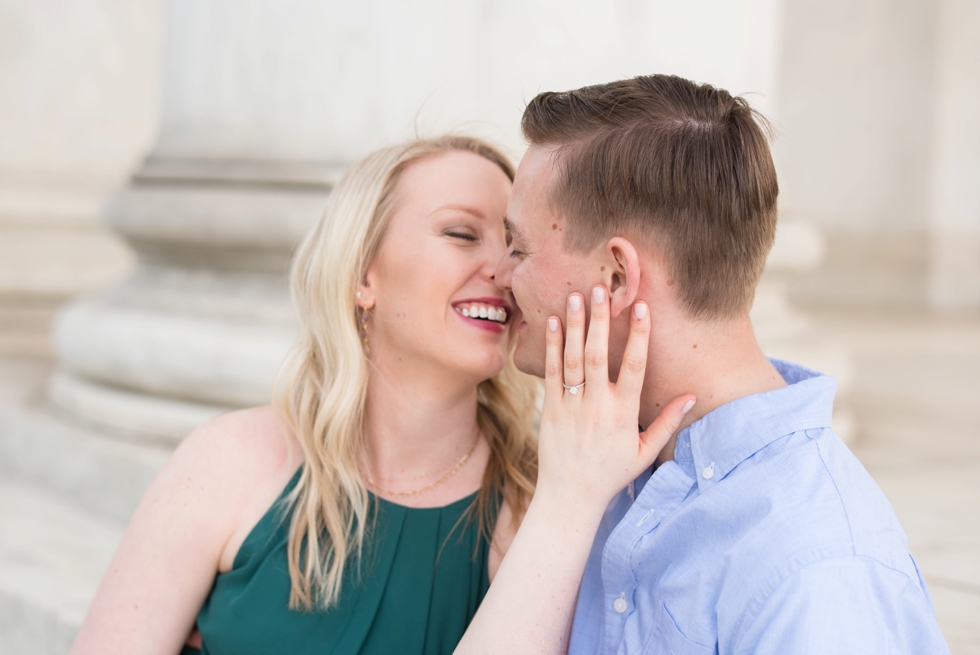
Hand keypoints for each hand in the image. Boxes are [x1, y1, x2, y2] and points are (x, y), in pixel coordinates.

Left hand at [536, 286, 694, 511]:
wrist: (571, 495)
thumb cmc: (611, 473)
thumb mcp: (645, 452)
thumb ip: (667, 422)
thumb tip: (691, 396)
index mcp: (624, 414)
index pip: (634, 368)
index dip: (638, 337)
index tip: (641, 308)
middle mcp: (597, 406)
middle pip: (598, 356)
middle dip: (600, 320)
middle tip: (601, 288)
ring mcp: (571, 406)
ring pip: (573, 359)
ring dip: (574, 325)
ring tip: (576, 295)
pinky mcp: (550, 408)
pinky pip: (551, 372)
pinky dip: (551, 346)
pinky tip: (550, 321)